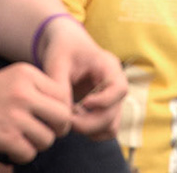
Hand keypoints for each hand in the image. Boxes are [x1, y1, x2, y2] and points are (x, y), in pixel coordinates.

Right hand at [0, 64, 72, 163]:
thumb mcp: (12, 78)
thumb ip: (38, 89)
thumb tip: (65, 111)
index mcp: (28, 74)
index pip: (63, 95)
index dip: (61, 109)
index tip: (50, 116)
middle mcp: (24, 93)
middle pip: (63, 118)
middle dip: (57, 129)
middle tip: (44, 131)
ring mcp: (15, 115)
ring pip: (48, 139)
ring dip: (37, 144)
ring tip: (23, 139)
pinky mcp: (5, 136)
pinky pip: (29, 153)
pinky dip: (21, 155)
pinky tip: (11, 148)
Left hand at [37, 20, 126, 139]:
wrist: (65, 45)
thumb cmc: (63, 48)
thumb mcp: (58, 62)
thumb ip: (60, 86)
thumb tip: (62, 114)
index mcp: (109, 66)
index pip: (119, 89)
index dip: (103, 101)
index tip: (82, 103)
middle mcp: (115, 85)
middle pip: (114, 113)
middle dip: (90, 122)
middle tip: (67, 119)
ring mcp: (112, 99)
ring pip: (111, 126)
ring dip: (90, 130)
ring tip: (69, 119)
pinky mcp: (104, 109)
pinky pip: (105, 129)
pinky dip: (90, 132)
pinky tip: (73, 121)